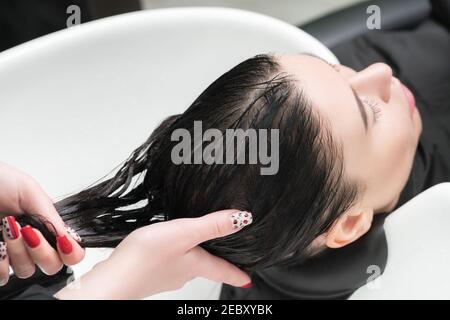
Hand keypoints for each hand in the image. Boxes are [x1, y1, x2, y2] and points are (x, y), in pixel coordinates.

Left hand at [0, 161, 84, 284]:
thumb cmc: (1, 183)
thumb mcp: (31, 192)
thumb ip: (51, 216)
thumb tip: (69, 238)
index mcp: (50, 227)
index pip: (73, 252)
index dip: (72, 252)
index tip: (61, 241)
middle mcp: (36, 243)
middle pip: (52, 266)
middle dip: (42, 251)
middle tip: (29, 231)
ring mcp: (16, 254)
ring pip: (27, 271)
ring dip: (18, 252)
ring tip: (7, 229)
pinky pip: (4, 277)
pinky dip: (1, 264)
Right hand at [55, 209, 252, 298]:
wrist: (114, 277)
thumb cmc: (146, 257)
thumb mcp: (185, 234)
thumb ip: (212, 226)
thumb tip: (243, 219)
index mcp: (197, 265)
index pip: (224, 271)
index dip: (238, 273)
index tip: (249, 279)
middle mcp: (184, 273)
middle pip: (207, 268)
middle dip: (216, 262)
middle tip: (225, 256)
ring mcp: (167, 274)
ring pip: (188, 265)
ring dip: (195, 256)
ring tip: (198, 246)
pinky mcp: (151, 272)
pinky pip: (170, 263)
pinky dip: (175, 255)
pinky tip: (167, 248)